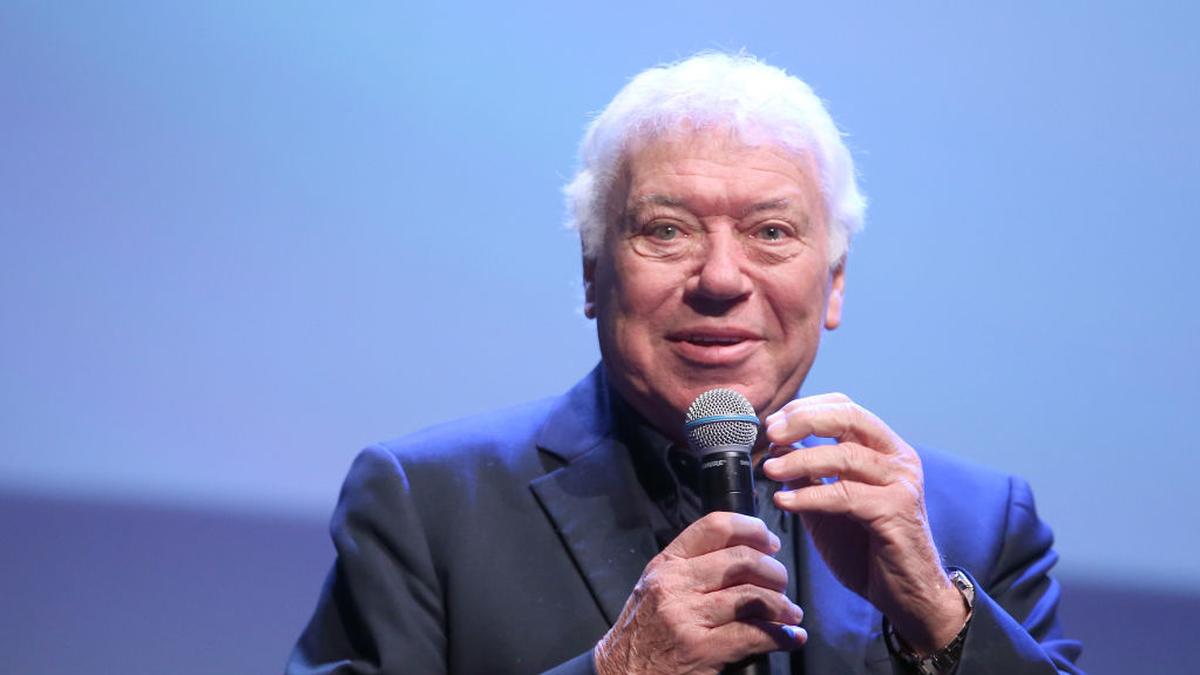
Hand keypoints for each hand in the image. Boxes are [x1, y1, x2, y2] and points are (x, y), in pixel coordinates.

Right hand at [594, 512, 805, 674]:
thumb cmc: (642, 634)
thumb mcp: (655, 588)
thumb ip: (690, 569)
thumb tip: (743, 556)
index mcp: (666, 565)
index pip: (714, 527)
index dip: (751, 528)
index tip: (769, 541)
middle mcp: (675, 585)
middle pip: (741, 560)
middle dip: (773, 570)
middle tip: (782, 583)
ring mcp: (687, 617)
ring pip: (752, 596)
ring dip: (782, 605)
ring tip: (790, 612)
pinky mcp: (701, 650)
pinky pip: (754, 635)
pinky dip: (780, 636)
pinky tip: (790, 637)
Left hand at [761, 393, 967, 654]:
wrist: (906, 595)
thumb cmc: (867, 548)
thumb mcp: (828, 505)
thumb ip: (808, 476)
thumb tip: (777, 447)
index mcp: (884, 449)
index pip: (846, 407)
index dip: (807, 408)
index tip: (774, 422)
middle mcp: (898, 458)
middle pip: (849, 417)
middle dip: (804, 420)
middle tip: (771, 433)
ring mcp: (901, 483)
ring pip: (845, 455)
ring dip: (800, 460)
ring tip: (769, 470)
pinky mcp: (897, 510)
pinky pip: (845, 495)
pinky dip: (810, 496)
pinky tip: (784, 501)